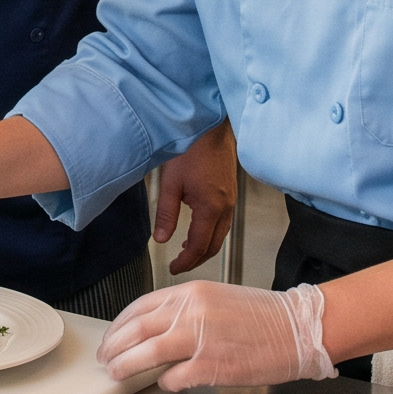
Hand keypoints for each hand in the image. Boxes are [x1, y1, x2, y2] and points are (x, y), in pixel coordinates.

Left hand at [97, 280, 336, 390]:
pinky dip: (165, 383)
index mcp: (191, 293)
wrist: (299, 328)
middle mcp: (192, 312)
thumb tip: (154, 331)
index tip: (111, 338)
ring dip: (126, 366)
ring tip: (117, 374)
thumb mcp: (217, 299)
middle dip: (114, 347)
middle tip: (106, 359)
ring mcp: (201, 339)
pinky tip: (165, 384)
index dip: (119, 325)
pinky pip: (174, 377)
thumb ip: (184, 311)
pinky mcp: (213, 366)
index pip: (140, 307)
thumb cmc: (263, 316)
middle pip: (137, 330)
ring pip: (147, 353)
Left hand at [153, 121, 238, 275]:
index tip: (174, 268)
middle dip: (197, 259)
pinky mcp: (231, 191)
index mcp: (211, 207)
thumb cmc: (191, 147)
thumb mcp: (170, 183)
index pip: (200, 246)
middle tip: (180, 265)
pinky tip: (199, 228)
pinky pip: (224, 221)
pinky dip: (212, 232)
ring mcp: (231, 199)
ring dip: (206, 246)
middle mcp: (226, 206)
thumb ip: (166, 214)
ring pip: (221, 234)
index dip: (186, 261)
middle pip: (214, 245)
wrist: (210, 125)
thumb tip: (161, 238)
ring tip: (187, 250)